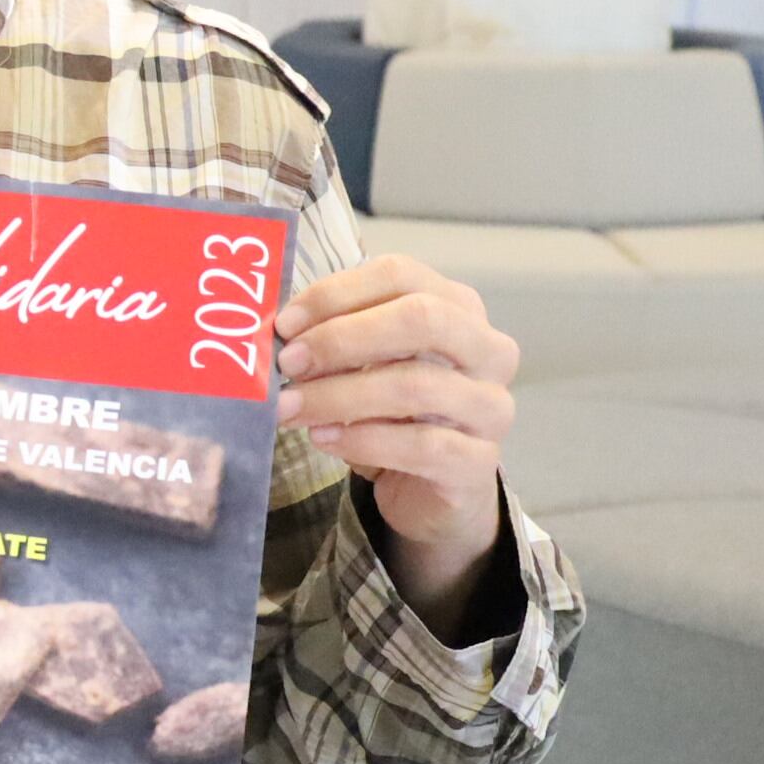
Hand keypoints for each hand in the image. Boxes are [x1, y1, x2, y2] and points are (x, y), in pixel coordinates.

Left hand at [274, 254, 518, 637]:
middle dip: (343, 338)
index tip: (284, 323)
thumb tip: (273, 333)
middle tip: (287, 363)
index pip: (400, 274)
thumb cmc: (390, 412)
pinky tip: (323, 438)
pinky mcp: (479, 462)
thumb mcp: (361, 366)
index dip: (336, 294)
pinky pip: (422, 444)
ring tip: (290, 407)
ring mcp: (490, 406)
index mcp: (456, 307)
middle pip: (421, 319)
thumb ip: (331, 341)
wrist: (429, 489)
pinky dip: (363, 439)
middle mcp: (487, 349)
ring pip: (417, 385)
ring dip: (339, 395)